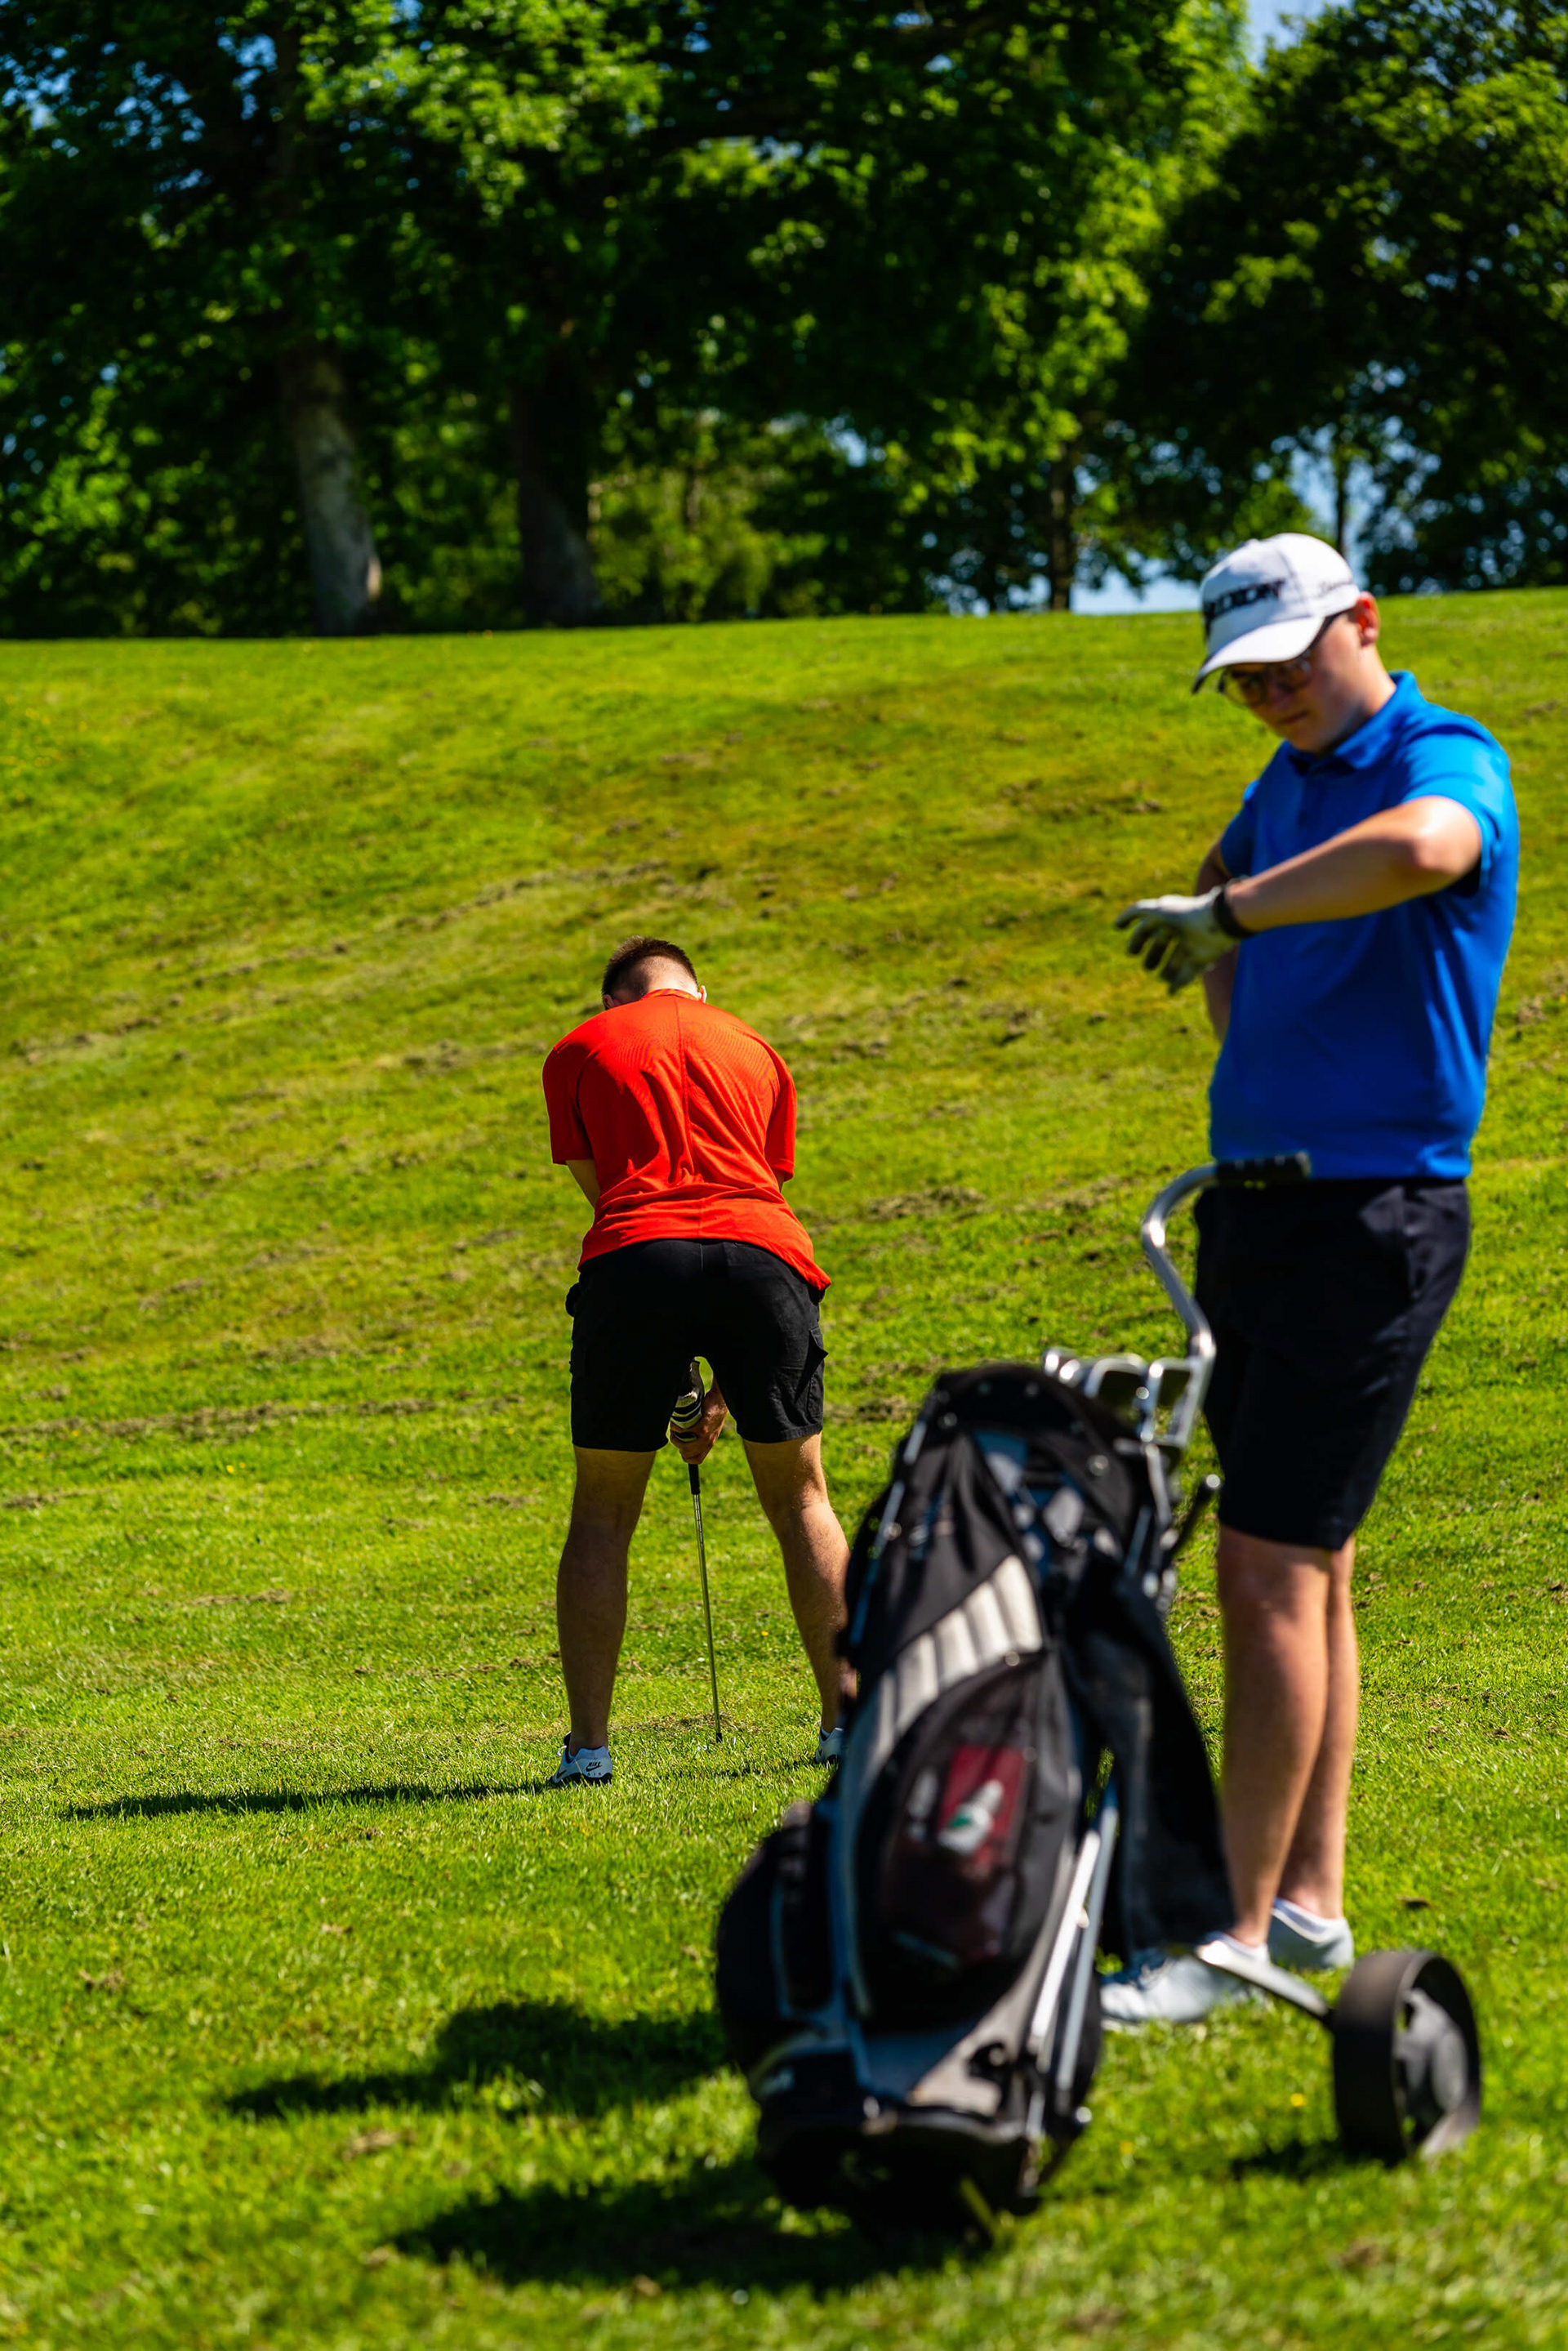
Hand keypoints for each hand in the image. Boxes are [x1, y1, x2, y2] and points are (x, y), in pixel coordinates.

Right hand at [670, 1384, 727, 1465]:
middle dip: (677, 1444)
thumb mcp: (710, 1428)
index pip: (697, 1459)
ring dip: (675, 1436)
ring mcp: (705, 1435)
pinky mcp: (702, 1426)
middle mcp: (708, 1441)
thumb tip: (685, 1441)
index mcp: (709, 1443)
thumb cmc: (712, 1411)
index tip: (681, 1447)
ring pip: (684, 1445)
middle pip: (686, 1453)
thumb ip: (701, 1436)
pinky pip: (684, 1432)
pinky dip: (676, 1427)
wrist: (721, 1400)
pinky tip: (676, 1421)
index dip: (686, 1456)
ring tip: (674, 1427)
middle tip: (675, 1434)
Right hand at [1115, 887, 1237, 993]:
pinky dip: (1180, 982)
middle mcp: (1181, 930)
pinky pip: (1189, 972)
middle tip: (1147, 967)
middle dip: (1153, 956)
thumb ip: (1133, 913)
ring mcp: (1193, 944)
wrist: (1216, 922)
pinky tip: (1170, 991)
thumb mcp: (1155, 911)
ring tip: (1162, 976)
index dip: (1138, 939)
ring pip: (1175, 961)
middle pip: (1161, 945)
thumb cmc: (1184, 915)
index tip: (1131, 953)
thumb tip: (1115, 926)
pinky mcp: (1204, 957)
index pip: (1148, 928)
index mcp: (1169, 916)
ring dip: (1167, 971)